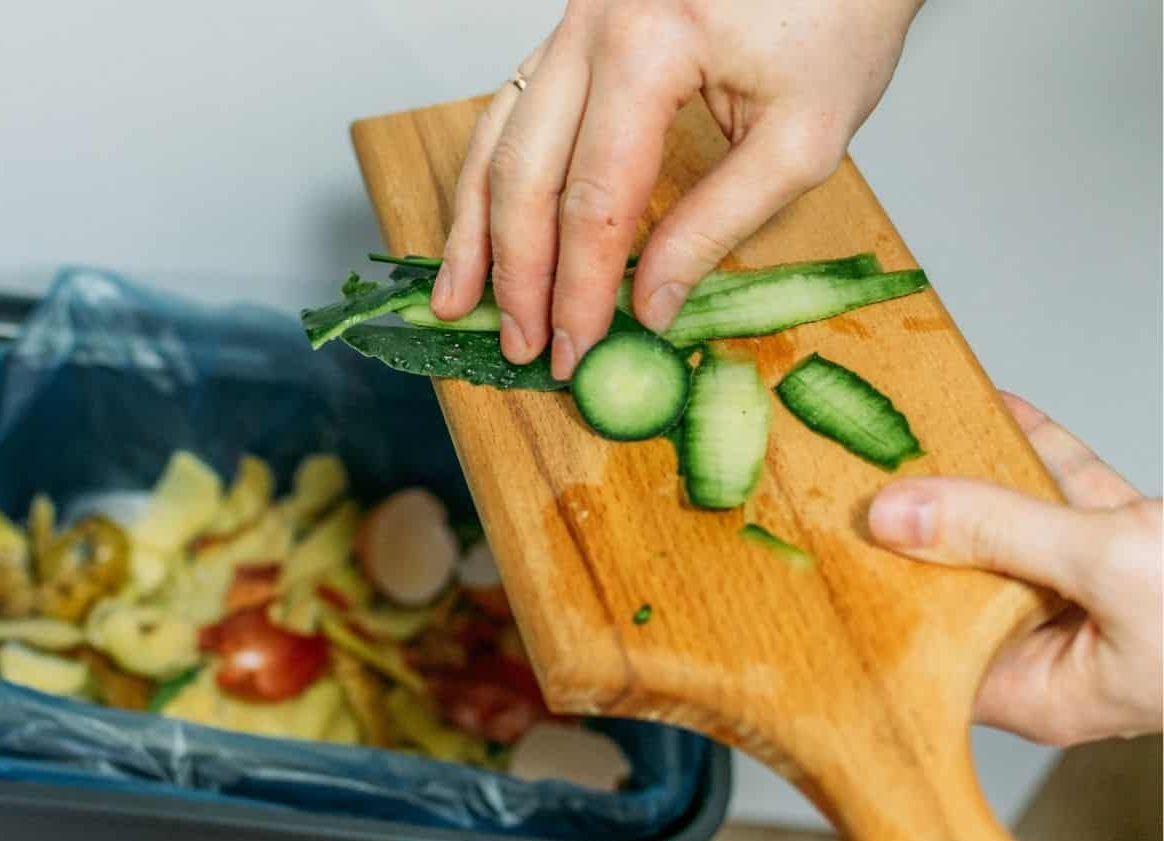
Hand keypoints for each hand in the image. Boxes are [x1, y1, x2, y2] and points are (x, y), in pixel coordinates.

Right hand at [431, 0, 924, 378]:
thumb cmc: (839, 20)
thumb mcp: (803, 137)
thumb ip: (719, 224)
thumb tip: (649, 305)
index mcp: (649, 45)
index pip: (593, 197)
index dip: (578, 286)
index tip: (575, 349)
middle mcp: (590, 26)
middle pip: (524, 171)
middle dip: (517, 272)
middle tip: (522, 343)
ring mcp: (571, 22)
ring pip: (497, 137)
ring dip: (476, 227)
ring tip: (459, 298)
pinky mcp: (573, 29)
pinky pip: (513, 108)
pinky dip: (492, 175)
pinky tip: (482, 227)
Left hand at [868, 391, 1161, 746]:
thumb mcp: (1110, 568)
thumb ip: (999, 535)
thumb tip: (891, 515)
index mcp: (1046, 690)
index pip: (927, 650)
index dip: (875, 603)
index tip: (822, 550)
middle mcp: (1063, 650)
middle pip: (961, 581)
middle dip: (915, 526)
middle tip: (848, 471)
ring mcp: (1101, 599)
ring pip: (1014, 530)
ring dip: (971, 476)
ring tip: (908, 426)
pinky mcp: (1139, 551)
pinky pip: (1070, 498)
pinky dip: (1039, 453)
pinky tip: (1000, 406)